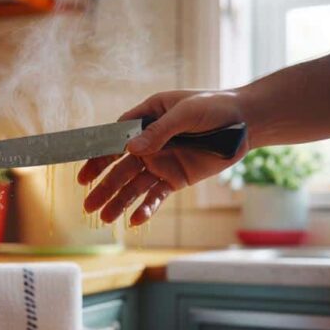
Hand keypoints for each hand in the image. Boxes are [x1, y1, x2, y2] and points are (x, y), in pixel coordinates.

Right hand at [77, 90, 250, 224]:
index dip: (98, 155)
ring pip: (134, 186)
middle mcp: (148, 144)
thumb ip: (158, 131)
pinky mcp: (174, 179)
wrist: (245, 123)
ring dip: (118, 202)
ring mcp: (160, 163)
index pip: (115, 139)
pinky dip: (146, 208)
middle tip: (87, 203)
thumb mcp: (185, 113)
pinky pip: (156, 196)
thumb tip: (129, 149)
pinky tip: (134, 221)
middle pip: (119, 168)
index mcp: (145, 120)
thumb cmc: (214, 108)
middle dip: (103, 186)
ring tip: (103, 218)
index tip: (84, 173)